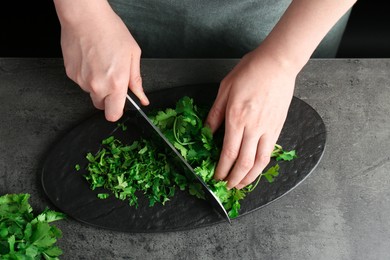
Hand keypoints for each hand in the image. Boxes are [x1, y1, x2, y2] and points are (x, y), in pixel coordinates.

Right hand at [56, 0, 148, 121]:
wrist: (85, 17)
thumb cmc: (110, 31)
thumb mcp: (133, 55)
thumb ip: (136, 80)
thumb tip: (142, 97)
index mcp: (116, 84)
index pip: (113, 114)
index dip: (117, 111)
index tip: (120, 104)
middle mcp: (97, 86)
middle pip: (101, 106)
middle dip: (108, 98)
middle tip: (112, 79)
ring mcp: (81, 81)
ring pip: (91, 93)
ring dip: (97, 85)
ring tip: (101, 64)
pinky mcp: (70, 74)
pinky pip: (81, 82)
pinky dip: (86, 76)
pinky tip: (91, 60)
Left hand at [206, 48, 296, 188]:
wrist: (277, 64)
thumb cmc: (249, 72)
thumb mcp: (224, 89)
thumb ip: (215, 114)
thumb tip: (206, 132)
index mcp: (236, 118)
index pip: (228, 152)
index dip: (221, 169)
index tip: (216, 177)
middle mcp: (253, 127)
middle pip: (244, 162)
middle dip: (234, 178)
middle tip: (227, 187)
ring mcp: (268, 128)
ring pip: (260, 161)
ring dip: (250, 177)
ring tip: (242, 185)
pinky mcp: (278, 126)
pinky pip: (270, 151)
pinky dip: (262, 164)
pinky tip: (256, 168)